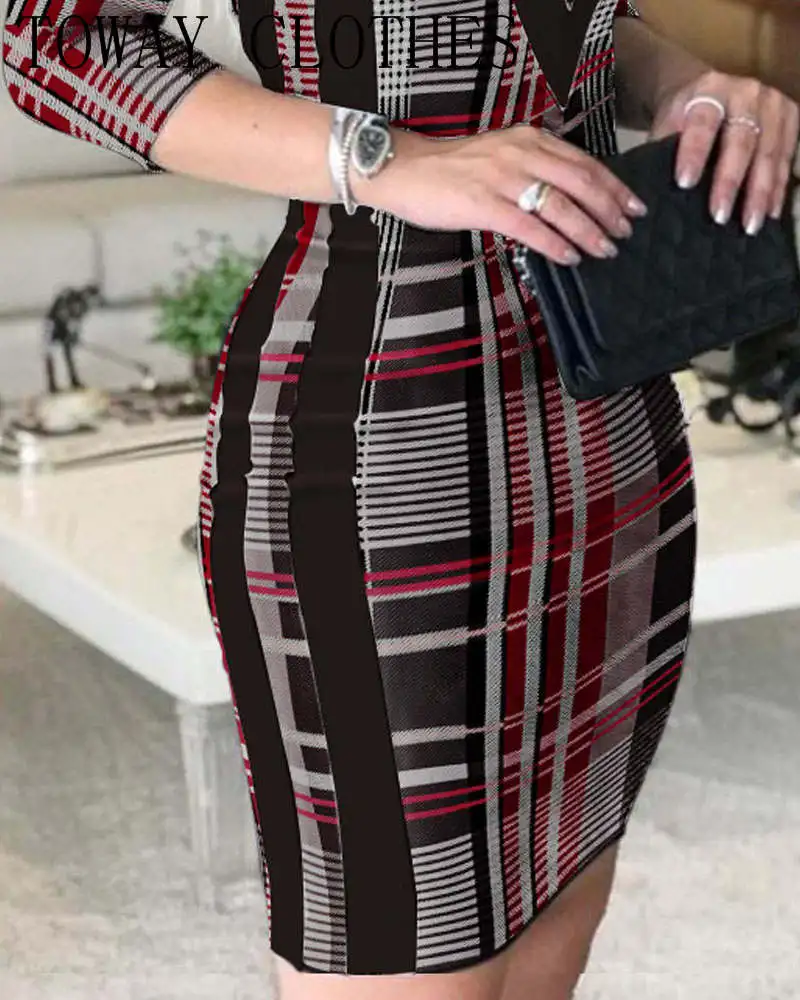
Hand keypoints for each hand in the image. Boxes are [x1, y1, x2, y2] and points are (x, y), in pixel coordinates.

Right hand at [352, 125, 648, 265]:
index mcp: (529, 140)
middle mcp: (522, 153)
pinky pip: (529, 226)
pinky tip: (569, 257)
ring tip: (605, 249)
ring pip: (560, 205)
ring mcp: (502, 178)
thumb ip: (532, 169)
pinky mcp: (483, 204)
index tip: (634, 205)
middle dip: (609, 210)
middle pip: (581, 182)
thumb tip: (566, 199)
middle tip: (626, 232)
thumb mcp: (500, 156)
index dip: (614, 186)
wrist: (406, 170)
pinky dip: (554, 243)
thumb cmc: (451, 170)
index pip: (584, 162)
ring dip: (588, 230)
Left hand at [651, 70, 799, 234]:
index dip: (694, 152)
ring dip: (760, 192)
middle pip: (741, 140)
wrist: (710, 91)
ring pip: (768, 152)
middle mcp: (746, 93)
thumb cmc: (684, 115)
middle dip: (730, 181)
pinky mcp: (790, 119)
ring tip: (749, 225)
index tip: (684, 184)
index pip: (702, 122)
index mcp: (710, 90)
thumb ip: (662, 152)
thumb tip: (648, 197)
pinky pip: (786, 158)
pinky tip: (769, 213)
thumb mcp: (666, 124)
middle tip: (719, 216)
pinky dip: (777, 188)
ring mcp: (773, 105)